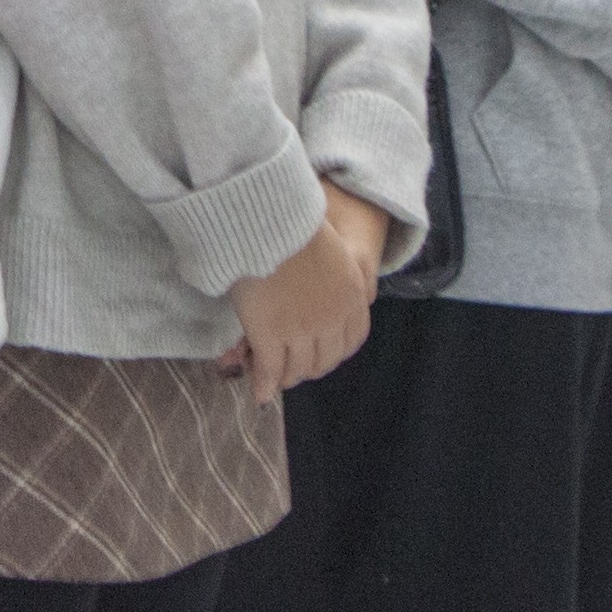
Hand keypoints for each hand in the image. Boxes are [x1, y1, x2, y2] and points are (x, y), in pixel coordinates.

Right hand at [224, 186, 388, 396]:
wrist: (266, 220)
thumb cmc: (291, 222)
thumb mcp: (330, 248)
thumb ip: (332, 273)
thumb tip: (323, 280)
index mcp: (352, 295)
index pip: (351, 340)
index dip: (334, 351)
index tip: (320, 352)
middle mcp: (332, 319)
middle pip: (325, 359)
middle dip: (309, 367)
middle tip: (293, 367)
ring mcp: (301, 330)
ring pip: (298, 369)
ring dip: (286, 377)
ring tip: (273, 377)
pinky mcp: (270, 335)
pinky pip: (270, 369)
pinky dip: (264, 384)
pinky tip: (259, 392)